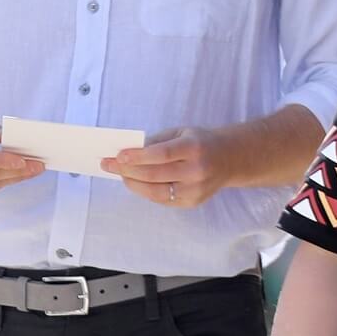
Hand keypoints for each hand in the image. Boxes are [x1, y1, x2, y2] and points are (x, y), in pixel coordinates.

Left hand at [101, 126, 232, 207]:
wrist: (228, 159)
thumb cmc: (198, 142)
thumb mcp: (179, 133)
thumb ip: (155, 142)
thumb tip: (125, 152)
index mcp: (194, 148)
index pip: (161, 154)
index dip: (138, 156)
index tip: (118, 156)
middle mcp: (197, 171)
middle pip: (155, 174)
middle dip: (127, 170)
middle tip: (108, 164)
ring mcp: (196, 190)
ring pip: (156, 191)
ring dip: (132, 183)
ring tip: (119, 174)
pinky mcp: (192, 202)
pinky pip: (162, 199)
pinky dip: (144, 191)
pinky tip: (134, 182)